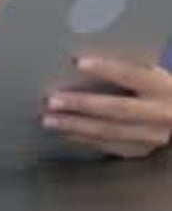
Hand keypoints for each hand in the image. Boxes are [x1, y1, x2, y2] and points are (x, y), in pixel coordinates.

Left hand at [43, 56, 171, 157]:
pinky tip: (63, 132)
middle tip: (52, 100)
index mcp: (161, 86)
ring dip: (74, 126)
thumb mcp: (150, 72)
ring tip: (49, 119)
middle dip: (81, 105)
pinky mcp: (140, 151)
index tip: (77, 62)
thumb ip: (127, 66)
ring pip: (108, 132)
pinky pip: (107, 146)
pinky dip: (82, 139)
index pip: (130, 75)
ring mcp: (150, 137)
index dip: (104, 68)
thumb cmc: (155, 85)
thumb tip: (82, 59)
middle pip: (115, 109)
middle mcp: (158, 114)